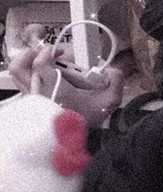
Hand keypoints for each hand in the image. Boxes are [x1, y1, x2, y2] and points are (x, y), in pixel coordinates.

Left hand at [9, 46, 123, 127]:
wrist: (77, 139)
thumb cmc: (90, 118)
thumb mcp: (109, 101)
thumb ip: (116, 82)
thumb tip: (112, 70)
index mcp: (55, 89)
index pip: (40, 64)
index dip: (48, 52)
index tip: (60, 52)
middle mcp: (39, 92)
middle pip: (20, 67)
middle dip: (31, 55)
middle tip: (46, 54)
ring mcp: (32, 97)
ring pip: (17, 75)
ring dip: (27, 63)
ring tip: (42, 60)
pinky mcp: (30, 102)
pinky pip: (22, 83)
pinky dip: (29, 74)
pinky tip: (44, 75)